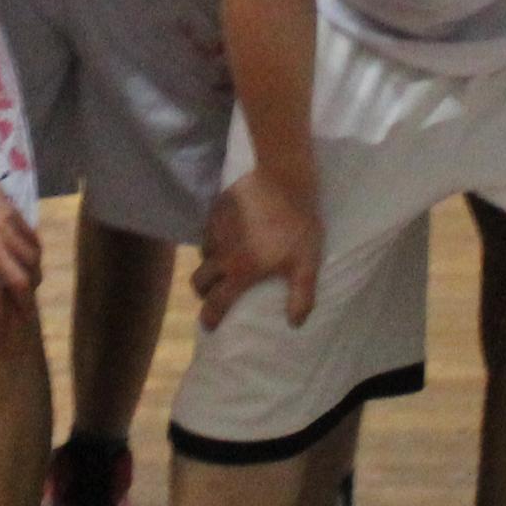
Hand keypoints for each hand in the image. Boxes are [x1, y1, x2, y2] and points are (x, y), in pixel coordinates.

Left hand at [0, 173, 39, 312]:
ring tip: (32, 286)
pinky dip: (36, 251)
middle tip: (27, 315)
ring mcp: (5, 229)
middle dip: (25, 303)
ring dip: (34, 277)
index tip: (2, 324)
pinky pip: (32, 236)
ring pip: (31, 260)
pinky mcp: (13, 212)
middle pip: (19, 282)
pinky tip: (34, 258)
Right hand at [193, 172, 321, 330]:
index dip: (210, 317)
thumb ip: (301, 296)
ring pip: (202, 253)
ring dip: (209, 263)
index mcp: (241, 271)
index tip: (208, 326)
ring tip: (222, 261)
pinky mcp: (216, 209)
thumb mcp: (306, 264)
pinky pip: (208, 230)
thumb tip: (294, 323)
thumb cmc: (297, 224)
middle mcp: (221, 253)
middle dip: (203, 291)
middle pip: (198, 280)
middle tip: (212, 293)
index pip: (217, 302)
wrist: (284, 179)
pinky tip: (227, 234)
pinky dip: (213, 238)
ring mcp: (216, 229)